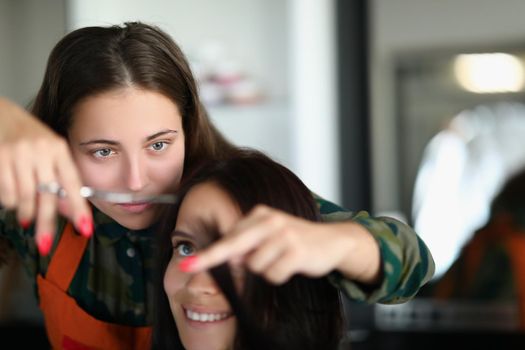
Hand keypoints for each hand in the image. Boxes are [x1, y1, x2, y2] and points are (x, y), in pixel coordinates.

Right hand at [0, 98, 92, 254]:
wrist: (0, 114)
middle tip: (45, 244)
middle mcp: (40, 150)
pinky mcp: (0, 158)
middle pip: (47, 195)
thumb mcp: (49, 154)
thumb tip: (70, 212)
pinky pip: (8, 194)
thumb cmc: (28, 138)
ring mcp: (18, 154)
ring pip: (24, 198)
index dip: (79, 207)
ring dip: (25, 213)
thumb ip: (60, 181)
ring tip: (25, 217)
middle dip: (46, 223)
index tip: (85, 227)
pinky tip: (12, 197)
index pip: (72, 182)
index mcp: (58, 149)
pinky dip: (10, 202)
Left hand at [180, 205, 380, 284]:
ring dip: (266, 270)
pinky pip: (274, 274)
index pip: (229, 237)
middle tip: (190, 266)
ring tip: (282, 260)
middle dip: (211, 257)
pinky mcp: (296, 250)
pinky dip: (280, 275)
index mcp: (260, 215)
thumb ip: (250, 245)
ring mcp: (283, 235)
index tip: (189, 263)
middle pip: (234, 246)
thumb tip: (232, 259)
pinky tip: (292, 264)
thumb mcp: (270, 236)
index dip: (208, 253)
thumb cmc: (296, 240)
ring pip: (255, 266)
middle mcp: (270, 221)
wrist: (331, 241)